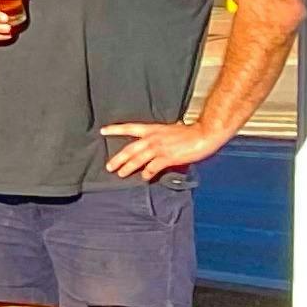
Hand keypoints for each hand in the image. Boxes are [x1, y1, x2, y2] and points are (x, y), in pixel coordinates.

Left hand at [100, 120, 217, 181]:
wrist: (204, 133)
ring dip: (127, 168)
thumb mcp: (170, 129)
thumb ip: (160, 136)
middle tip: (109, 166)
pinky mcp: (167, 158)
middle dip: (118, 158)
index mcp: (153, 129)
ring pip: (137, 159)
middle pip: (129, 149)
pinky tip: (144, 178)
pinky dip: (147, 174)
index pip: (129, 128)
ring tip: (120, 174)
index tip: (103, 131)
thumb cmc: (190, 132)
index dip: (115, 129)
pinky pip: (152, 168)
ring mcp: (159, 148)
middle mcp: (152, 138)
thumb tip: (155, 142)